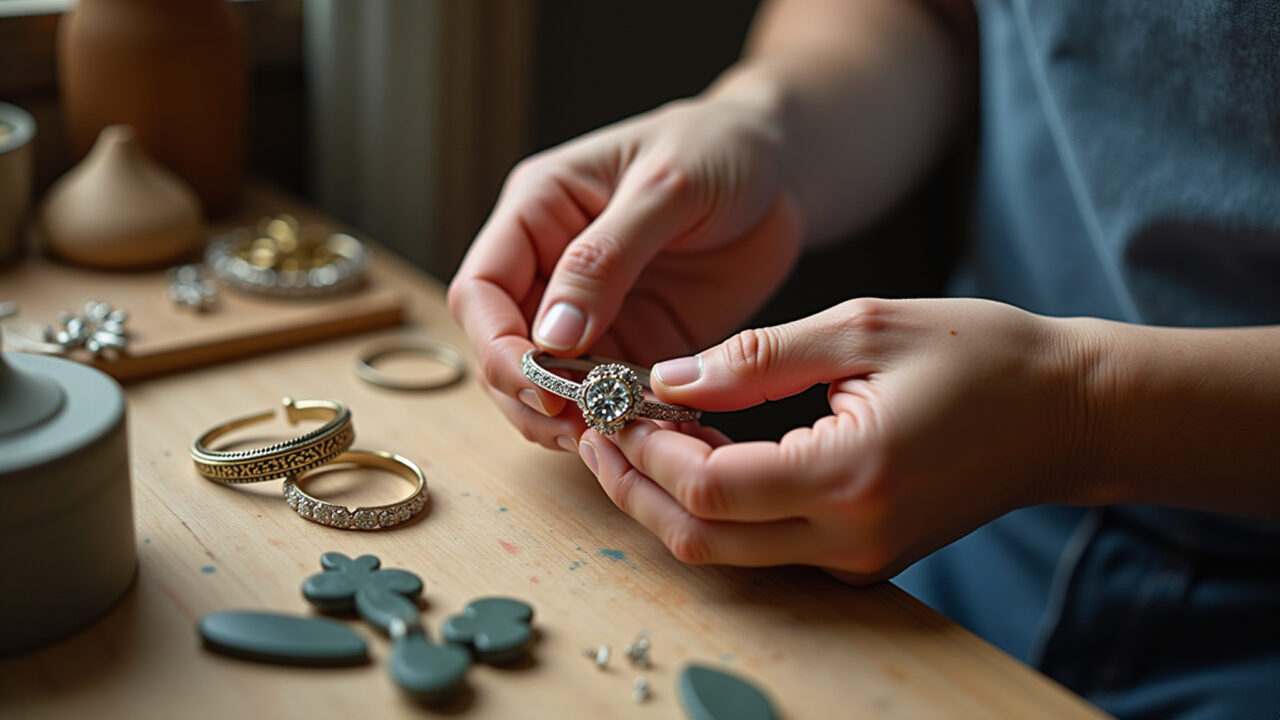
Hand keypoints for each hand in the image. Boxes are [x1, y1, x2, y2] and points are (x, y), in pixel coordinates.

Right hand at [448, 96, 801, 450]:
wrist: (783, 168)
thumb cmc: (719, 147)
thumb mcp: (665, 186)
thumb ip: (605, 257)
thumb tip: (550, 336)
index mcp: (539, 211)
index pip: (481, 290)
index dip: (497, 344)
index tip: (537, 383)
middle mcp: (551, 267)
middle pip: (503, 350)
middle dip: (527, 395)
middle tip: (576, 425)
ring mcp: (593, 313)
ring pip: (549, 385)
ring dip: (568, 417)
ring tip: (609, 436)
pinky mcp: (636, 344)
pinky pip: (610, 395)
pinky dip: (618, 420)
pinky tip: (642, 435)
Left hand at [580, 298, 1081, 582]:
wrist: (1068, 415)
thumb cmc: (982, 356)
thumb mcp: (863, 328)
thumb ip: (758, 356)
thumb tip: (668, 377)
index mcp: (850, 476)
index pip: (710, 487)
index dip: (646, 451)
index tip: (612, 404)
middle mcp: (848, 539)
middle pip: (702, 539)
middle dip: (634, 486)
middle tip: (595, 429)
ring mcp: (855, 559)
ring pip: (726, 552)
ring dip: (667, 499)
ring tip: (629, 435)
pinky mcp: (859, 557)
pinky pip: (762, 544)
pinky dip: (714, 505)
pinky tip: (694, 450)